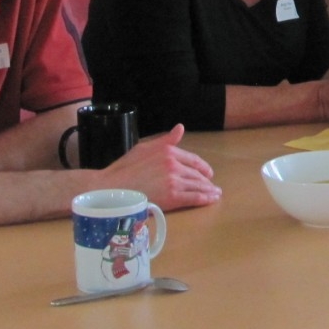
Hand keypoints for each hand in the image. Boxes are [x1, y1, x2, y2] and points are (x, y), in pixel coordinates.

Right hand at [105, 124, 219, 210]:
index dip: (203, 167)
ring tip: (215, 194)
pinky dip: (205, 199)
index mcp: (168, 151)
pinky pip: (194, 197)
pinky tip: (211, 200)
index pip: (193, 159)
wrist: (113, 188)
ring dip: (209, 190)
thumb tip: (180, 128)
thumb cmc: (124, 169)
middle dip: (206, 181)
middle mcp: (174, 164)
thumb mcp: (144, 148)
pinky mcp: (173, 196)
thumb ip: (165, 140)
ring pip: (197, 185)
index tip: (208, 173)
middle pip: (196, 173)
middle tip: (213, 187)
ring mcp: (174, 180)